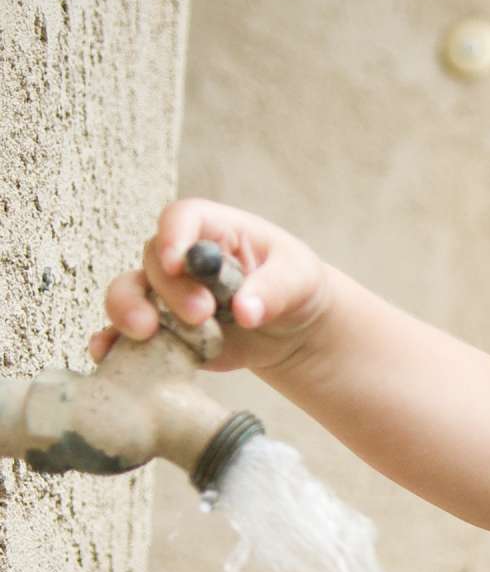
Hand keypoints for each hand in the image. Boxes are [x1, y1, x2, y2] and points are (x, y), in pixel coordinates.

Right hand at [91, 200, 329, 377]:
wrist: (292, 330)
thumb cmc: (295, 287)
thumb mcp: (299, 279)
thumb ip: (274, 291)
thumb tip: (245, 311)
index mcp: (215, 230)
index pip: (182, 218)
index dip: (173, 237)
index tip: (177, 262)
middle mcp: (182, 258)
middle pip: (153, 260)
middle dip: (170, 289)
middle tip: (201, 314)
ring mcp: (166, 295)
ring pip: (128, 292)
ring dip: (129, 310)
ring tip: (147, 332)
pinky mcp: (161, 331)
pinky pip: (124, 334)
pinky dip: (112, 343)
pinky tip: (107, 353)